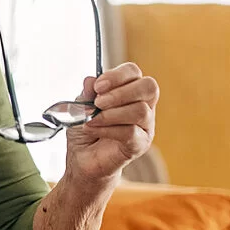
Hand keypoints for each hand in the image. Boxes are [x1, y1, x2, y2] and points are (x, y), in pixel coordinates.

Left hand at [64, 62, 159, 182]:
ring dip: (111, 114)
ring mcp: (145, 125)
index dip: (117, 76)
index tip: (97, 87)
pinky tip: (94, 129)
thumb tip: (90, 79)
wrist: (84, 157)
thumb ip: (87, 93)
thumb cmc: (87, 128)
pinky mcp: (141, 143)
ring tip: (92, 119)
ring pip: (140, 111)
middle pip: (148, 87)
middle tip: (98, 103)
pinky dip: (108, 129)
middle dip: (120, 93)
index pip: (133, 72)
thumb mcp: (81, 106)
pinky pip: (131, 132)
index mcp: (129, 89)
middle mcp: (143, 104)